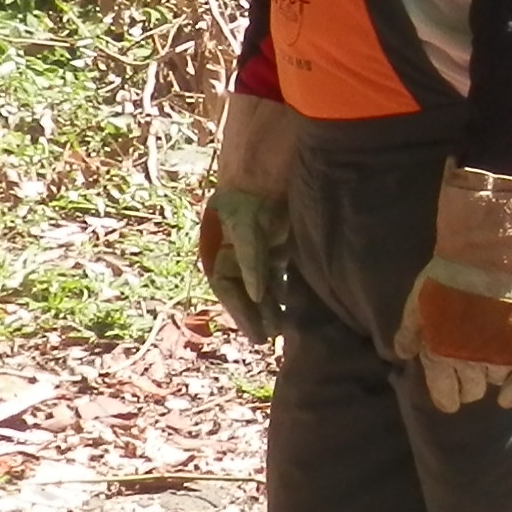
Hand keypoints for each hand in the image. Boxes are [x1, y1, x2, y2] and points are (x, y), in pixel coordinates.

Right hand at [196, 186, 286, 344]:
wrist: (267, 171)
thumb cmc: (251, 196)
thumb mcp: (247, 228)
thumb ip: (251, 261)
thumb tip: (255, 295)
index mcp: (219, 251)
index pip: (228, 289)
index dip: (241, 312)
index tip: (256, 333)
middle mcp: (235, 255)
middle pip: (244, 292)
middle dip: (256, 316)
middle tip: (268, 339)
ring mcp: (257, 251)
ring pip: (263, 287)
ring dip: (271, 307)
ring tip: (281, 330)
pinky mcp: (277, 247)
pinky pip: (278, 276)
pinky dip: (284, 292)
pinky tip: (292, 308)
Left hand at [412, 168, 511, 411]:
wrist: (496, 257)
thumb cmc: (451, 276)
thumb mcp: (419, 301)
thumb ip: (412, 331)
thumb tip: (402, 354)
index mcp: (441, 355)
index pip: (444, 393)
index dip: (446, 397)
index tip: (449, 399)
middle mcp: (471, 365)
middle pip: (471, 391)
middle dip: (468, 385)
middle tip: (471, 371)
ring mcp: (503, 360)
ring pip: (494, 381)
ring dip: (491, 373)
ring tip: (492, 358)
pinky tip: (508, 396)